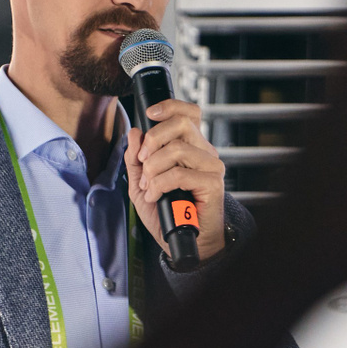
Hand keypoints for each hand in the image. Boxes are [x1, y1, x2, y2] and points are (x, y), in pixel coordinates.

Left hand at [126, 99, 226, 261]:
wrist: (181, 240)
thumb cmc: (167, 212)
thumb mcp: (140, 183)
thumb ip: (135, 159)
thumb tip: (134, 133)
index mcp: (190, 146)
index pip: (188, 113)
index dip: (169, 106)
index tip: (149, 113)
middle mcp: (203, 152)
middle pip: (180, 123)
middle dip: (153, 139)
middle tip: (142, 161)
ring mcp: (210, 167)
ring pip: (177, 148)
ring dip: (153, 168)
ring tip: (148, 185)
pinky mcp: (212, 184)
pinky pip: (179, 173)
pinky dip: (160, 184)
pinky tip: (156, 195)